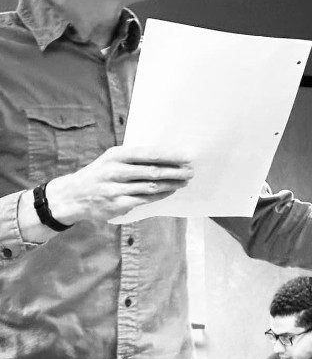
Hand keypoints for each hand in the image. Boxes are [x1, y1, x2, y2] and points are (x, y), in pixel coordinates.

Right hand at [46, 145, 193, 224]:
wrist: (74, 195)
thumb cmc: (100, 174)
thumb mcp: (112, 160)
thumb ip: (135, 159)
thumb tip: (166, 157)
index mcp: (116, 155)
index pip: (148, 154)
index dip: (170, 155)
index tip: (186, 156)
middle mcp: (115, 171)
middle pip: (152, 171)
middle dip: (175, 171)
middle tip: (191, 171)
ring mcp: (116, 189)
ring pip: (151, 186)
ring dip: (171, 184)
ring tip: (184, 181)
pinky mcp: (118, 204)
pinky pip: (145, 199)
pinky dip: (160, 195)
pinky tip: (171, 191)